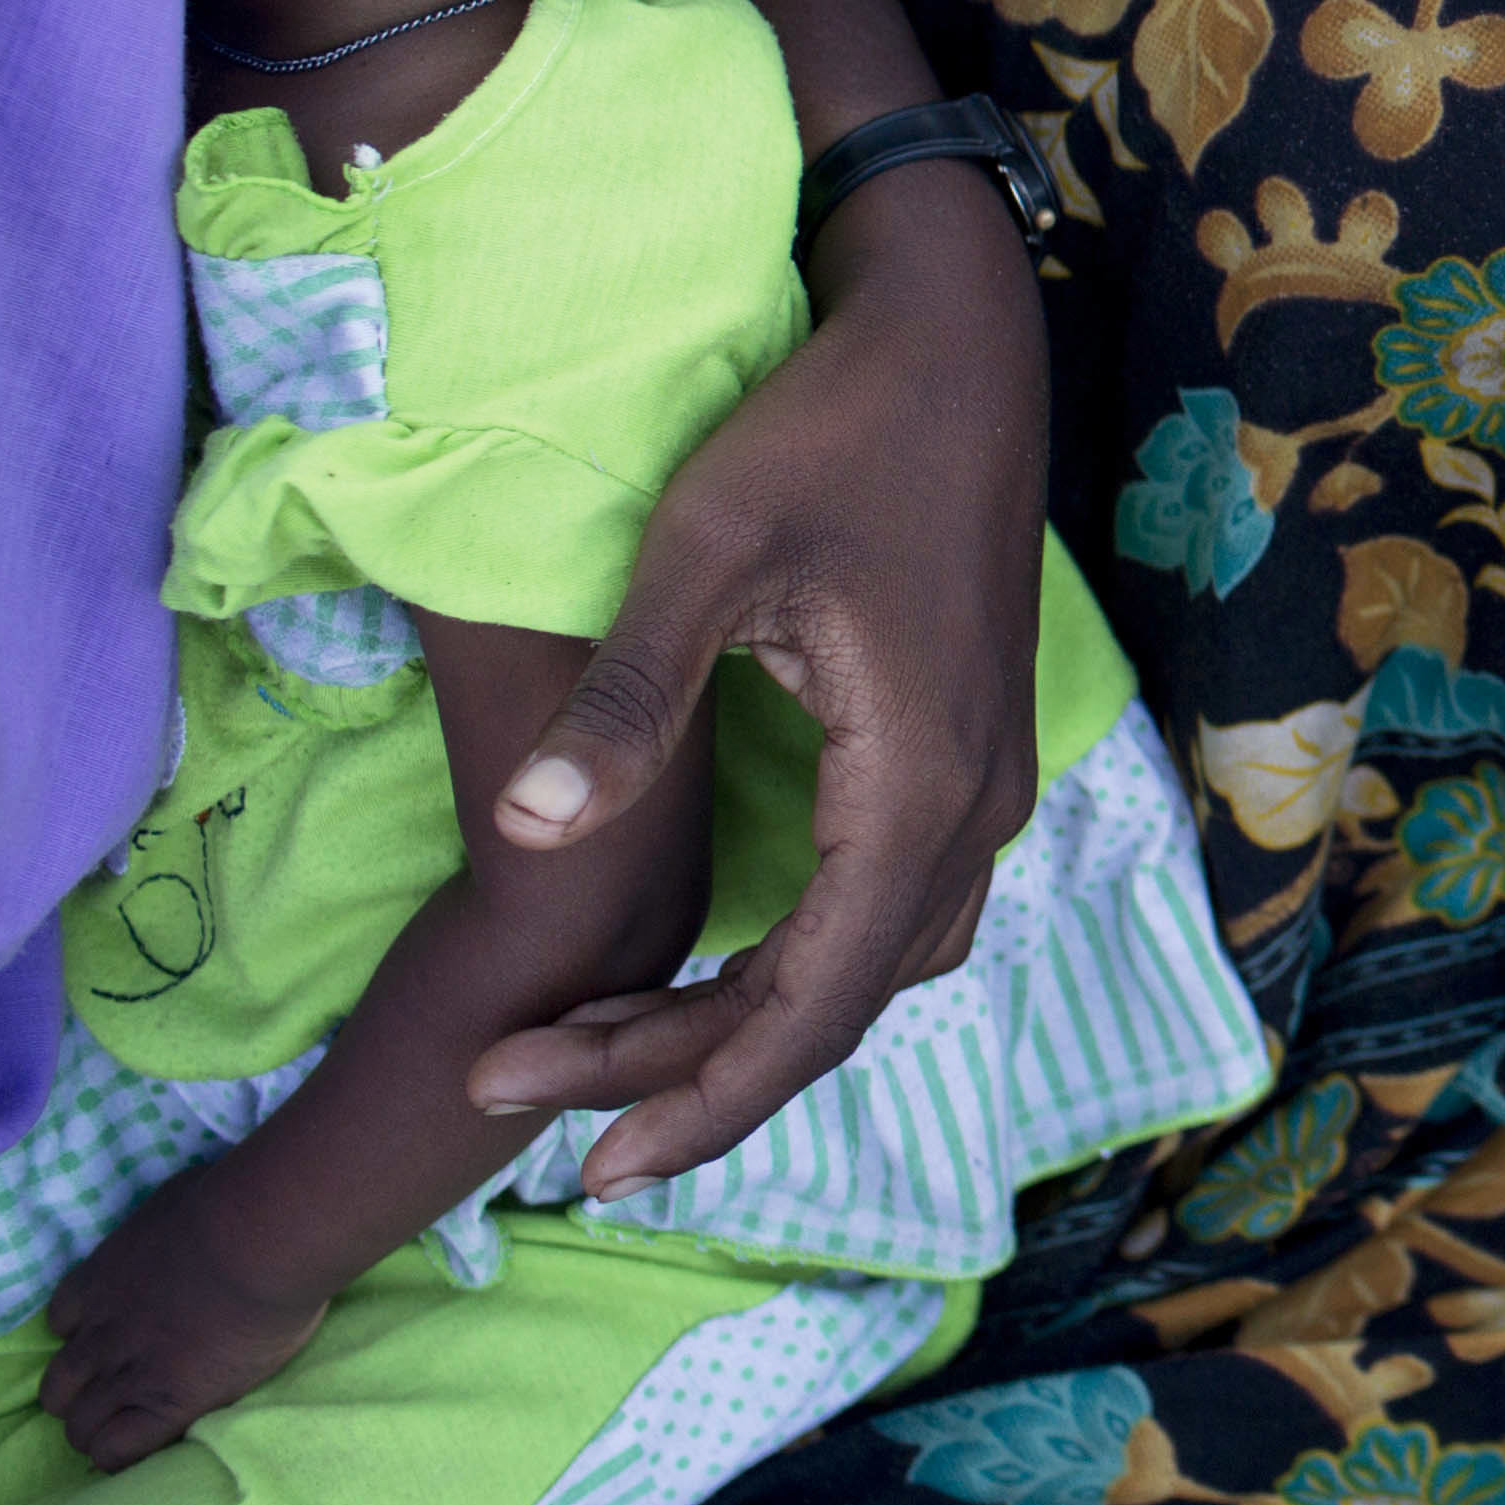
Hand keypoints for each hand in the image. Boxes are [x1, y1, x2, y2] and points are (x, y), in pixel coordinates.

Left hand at [42, 1168, 332, 1467]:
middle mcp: (101, 1335)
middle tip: (115, 1391)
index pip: (60, 1323)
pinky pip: (116, 1450)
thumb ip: (162, 1225)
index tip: (110, 1335)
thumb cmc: (231, 1204)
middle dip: (78, 1394)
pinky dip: (118, 1455)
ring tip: (128, 1428)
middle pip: (57, 1386)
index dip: (82, 1334)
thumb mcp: (175, 1197)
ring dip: (96, 1430)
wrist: (260, 1242)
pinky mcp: (167, 1404)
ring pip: (79, 1426)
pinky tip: (143, 1446)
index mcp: (98, 1282)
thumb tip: (178, 1220)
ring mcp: (129, 1373)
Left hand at [467, 166, 1042, 1193]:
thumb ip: (623, 705)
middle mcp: (974, 807)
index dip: (695, 1098)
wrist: (959, 338)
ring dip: (737, 1023)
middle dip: (680, 1074)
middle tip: (519, 1098)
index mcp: (918, 781)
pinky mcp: (968, 753)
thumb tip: (528, 839)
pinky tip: (711, 961)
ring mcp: (985, 782)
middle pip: (834, 1009)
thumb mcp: (706, 555)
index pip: (810, 1007)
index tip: (582, 1165)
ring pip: (869, 968)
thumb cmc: (831, 429)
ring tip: (593, 1047)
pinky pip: (891, 911)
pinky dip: (795, 964)